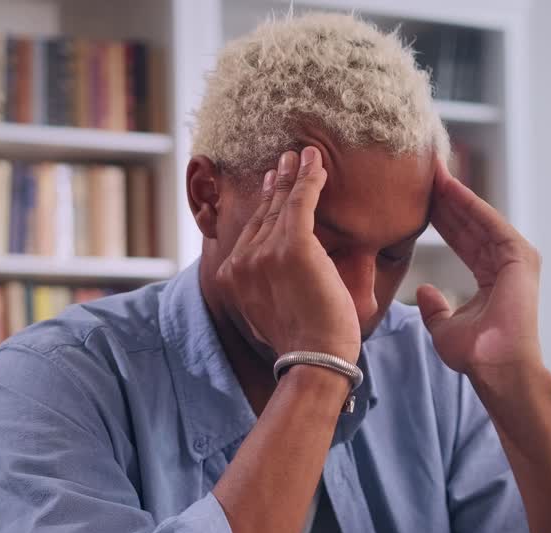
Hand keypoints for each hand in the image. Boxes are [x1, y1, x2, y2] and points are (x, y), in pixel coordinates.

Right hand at [216, 148, 361, 362]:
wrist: (314, 359)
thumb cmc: (306, 345)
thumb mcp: (272, 315)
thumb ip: (267, 292)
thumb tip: (278, 283)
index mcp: (234, 280)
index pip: (249, 234)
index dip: (262, 207)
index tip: (270, 186)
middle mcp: (242, 263)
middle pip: (262, 215)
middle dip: (276, 185)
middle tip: (284, 162)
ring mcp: (265, 253)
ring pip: (281, 205)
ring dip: (293, 175)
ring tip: (302, 155)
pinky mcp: (293, 246)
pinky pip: (302, 202)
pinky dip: (311, 179)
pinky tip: (317, 163)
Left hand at [417, 156, 542, 377]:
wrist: (496, 368)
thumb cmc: (476, 355)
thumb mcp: (444, 328)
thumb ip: (435, 308)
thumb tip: (423, 290)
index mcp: (491, 278)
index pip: (462, 240)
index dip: (441, 219)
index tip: (418, 199)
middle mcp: (505, 264)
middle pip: (470, 224)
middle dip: (447, 200)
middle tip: (423, 174)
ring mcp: (516, 259)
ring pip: (480, 219)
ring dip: (457, 196)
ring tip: (432, 173)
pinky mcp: (521, 257)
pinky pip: (491, 224)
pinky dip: (471, 205)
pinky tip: (451, 187)